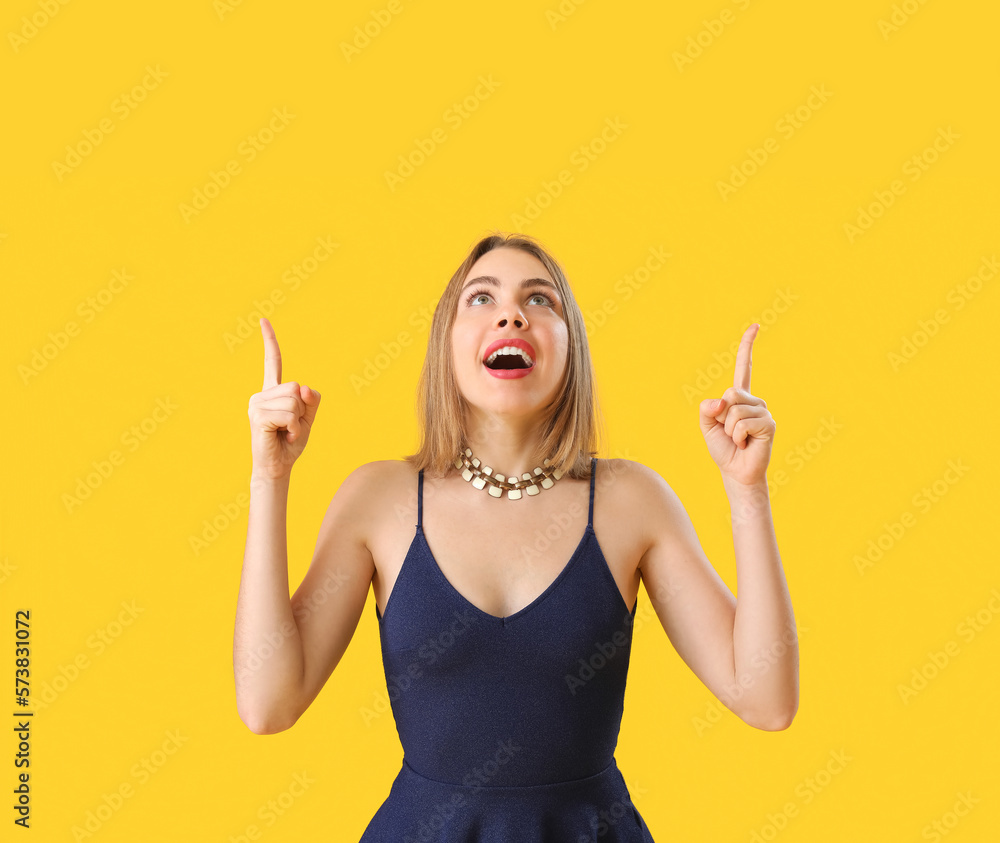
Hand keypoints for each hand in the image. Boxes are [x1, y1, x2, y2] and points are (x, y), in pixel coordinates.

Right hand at [246, 318, 321, 479]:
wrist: (277, 467)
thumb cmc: (290, 444)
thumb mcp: (308, 419)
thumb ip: (311, 400)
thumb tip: (303, 387)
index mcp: (272, 392)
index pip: (272, 362)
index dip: (270, 341)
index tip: (263, 320)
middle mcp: (260, 394)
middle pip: (295, 386)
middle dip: (302, 409)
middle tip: (291, 427)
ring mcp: (256, 405)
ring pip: (294, 400)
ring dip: (298, 421)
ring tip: (286, 433)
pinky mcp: (258, 416)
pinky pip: (289, 415)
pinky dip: (294, 428)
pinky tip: (283, 437)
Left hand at [698, 324, 774, 486]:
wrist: (735, 471)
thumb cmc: (723, 449)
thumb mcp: (706, 426)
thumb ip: (707, 409)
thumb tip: (721, 401)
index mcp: (739, 398)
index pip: (744, 368)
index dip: (747, 347)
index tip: (755, 325)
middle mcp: (754, 401)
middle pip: (730, 394)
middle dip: (721, 415)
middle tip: (730, 432)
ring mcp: (763, 412)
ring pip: (734, 410)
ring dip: (729, 429)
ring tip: (738, 440)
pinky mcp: (769, 425)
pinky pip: (742, 423)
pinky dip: (737, 436)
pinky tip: (746, 444)